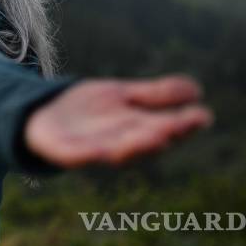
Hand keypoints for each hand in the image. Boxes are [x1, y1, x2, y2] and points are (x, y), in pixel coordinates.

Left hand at [24, 74, 213, 167]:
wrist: (41, 113)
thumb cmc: (88, 109)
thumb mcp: (123, 95)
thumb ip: (156, 95)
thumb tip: (196, 89)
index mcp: (135, 129)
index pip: (164, 127)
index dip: (184, 124)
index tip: (204, 115)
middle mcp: (118, 143)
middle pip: (143, 141)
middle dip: (162, 134)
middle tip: (180, 127)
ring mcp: (91, 148)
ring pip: (116, 152)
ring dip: (135, 147)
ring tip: (156, 136)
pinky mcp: (64, 151)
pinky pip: (77, 156)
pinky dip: (89, 155)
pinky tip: (101, 151)